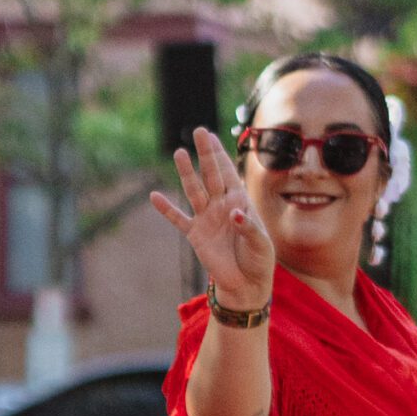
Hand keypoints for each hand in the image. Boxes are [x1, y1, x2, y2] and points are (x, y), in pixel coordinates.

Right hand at [148, 125, 274, 310]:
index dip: (221, 155)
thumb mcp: (261, 244)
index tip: (213, 136)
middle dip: (205, 154)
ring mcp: (206, 218)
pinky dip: (167, 209)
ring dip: (187, 173)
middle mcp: (221, 205)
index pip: (229, 173)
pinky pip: (178, 219)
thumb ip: (248, 227)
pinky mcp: (195, 235)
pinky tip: (155, 197)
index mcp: (240, 202)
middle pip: (211, 175)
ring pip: (194, 191)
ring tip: (179, 153)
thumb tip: (234, 213)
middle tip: (199, 131)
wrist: (246, 284)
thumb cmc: (259, 260)